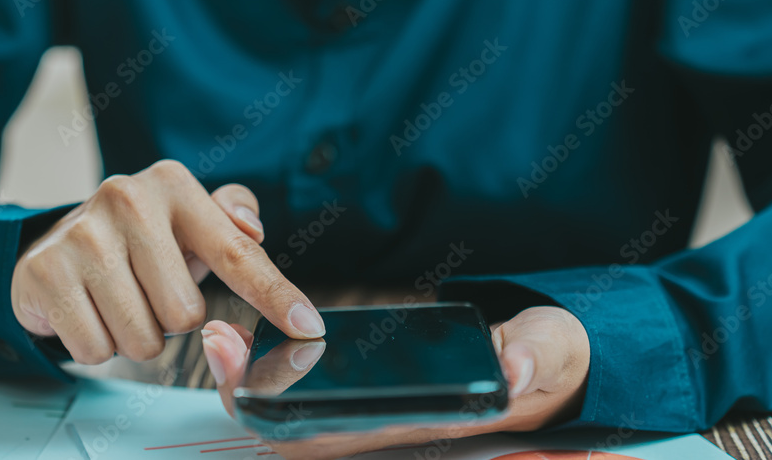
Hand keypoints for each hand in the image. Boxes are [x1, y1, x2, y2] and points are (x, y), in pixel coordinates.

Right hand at [10, 160, 325, 363]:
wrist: (53, 247)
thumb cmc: (141, 240)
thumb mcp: (190, 221)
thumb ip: (233, 221)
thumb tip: (253, 229)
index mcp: (173, 184)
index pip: (237, 252)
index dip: (276, 295)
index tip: (310, 328)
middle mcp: (128, 197)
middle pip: (186, 314)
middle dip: (172, 319)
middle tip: (149, 291)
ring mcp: (83, 233)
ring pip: (143, 338)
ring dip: (136, 336)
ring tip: (118, 300)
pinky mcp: (46, 271)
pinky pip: (96, 350)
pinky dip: (97, 345)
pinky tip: (88, 310)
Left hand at [202, 306, 588, 458]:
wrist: (549, 362)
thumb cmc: (547, 359)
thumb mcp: (553, 350)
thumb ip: (539, 357)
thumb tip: (517, 369)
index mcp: (428, 424)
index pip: (345, 434)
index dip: (291, 413)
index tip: (251, 375)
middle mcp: (394, 428)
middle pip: (304, 432)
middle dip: (250, 395)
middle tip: (217, 345)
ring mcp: (381, 411)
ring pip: (299, 416)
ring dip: (254, 382)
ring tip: (221, 337)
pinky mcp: (376, 389)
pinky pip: (314, 392)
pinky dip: (277, 370)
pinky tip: (253, 336)